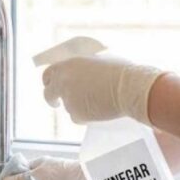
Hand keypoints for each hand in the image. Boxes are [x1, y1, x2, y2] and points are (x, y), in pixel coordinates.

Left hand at [42, 55, 163, 125]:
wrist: (131, 88)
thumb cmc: (121, 72)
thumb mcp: (98, 62)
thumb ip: (83, 68)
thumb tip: (80, 73)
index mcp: (67, 66)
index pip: (48, 74)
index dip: (49, 81)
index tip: (51, 86)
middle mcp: (63, 82)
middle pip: (48, 93)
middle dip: (52, 99)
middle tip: (57, 103)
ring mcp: (68, 99)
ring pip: (68, 107)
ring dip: (77, 106)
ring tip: (97, 103)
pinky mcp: (76, 114)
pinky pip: (78, 118)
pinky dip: (85, 117)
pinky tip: (99, 112)